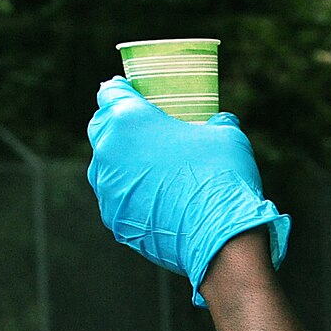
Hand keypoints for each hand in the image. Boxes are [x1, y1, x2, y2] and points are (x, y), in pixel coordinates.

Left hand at [86, 77, 289, 307]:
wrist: (222, 240)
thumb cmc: (222, 179)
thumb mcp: (227, 137)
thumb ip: (215, 122)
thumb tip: (220, 121)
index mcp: (128, 120)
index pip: (111, 93)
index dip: (123, 90)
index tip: (133, 92)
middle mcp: (107, 151)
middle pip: (102, 127)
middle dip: (119, 125)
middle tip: (145, 130)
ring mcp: (107, 189)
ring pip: (107, 166)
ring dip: (124, 162)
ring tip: (154, 169)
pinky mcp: (114, 219)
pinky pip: (118, 198)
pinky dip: (133, 195)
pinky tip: (158, 199)